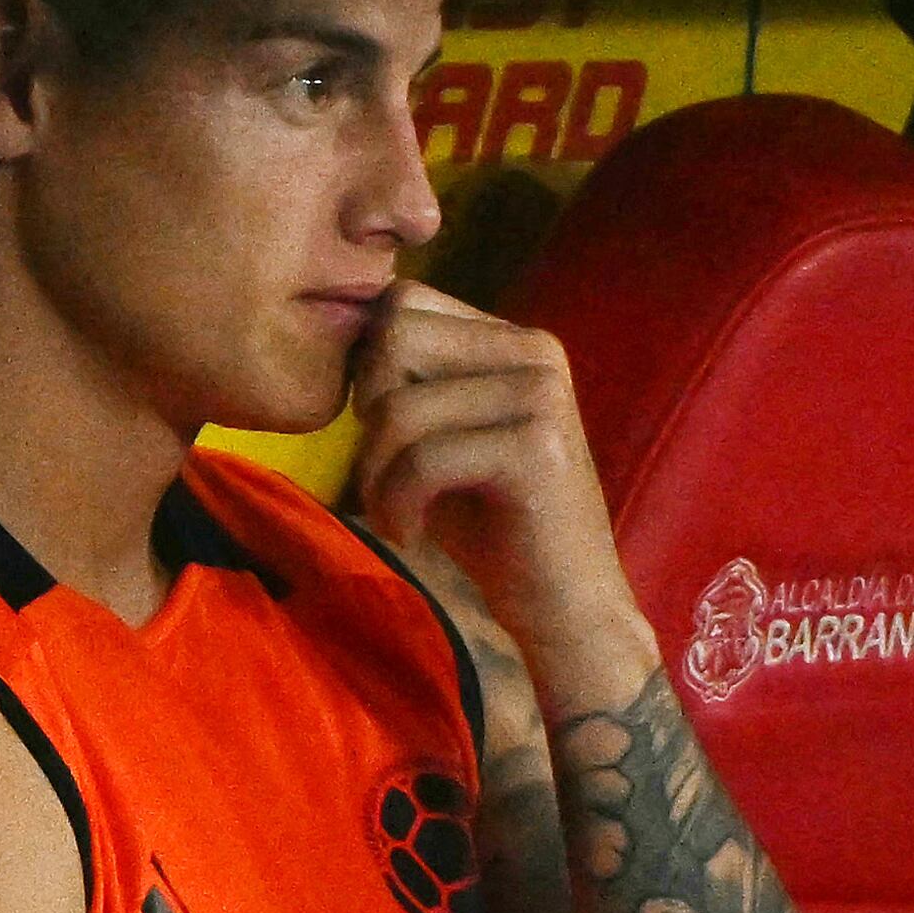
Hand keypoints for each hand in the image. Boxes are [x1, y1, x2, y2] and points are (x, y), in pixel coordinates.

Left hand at [345, 282, 656, 713]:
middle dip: (368, 417)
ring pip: (399, 408)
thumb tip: (347, 337)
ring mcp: (541, 395)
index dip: (368, 371)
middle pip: (393, 340)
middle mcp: (537, 351)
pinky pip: (422, 459)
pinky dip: (396, 505)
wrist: (567, 608)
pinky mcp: (535, 449)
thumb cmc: (493, 528)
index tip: (386, 438)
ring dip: (375, 474)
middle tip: (384, 478)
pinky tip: (411, 535)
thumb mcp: (444, 438)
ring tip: (396, 515)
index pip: (401, 304)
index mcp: (517, 340)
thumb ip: (407, 383)